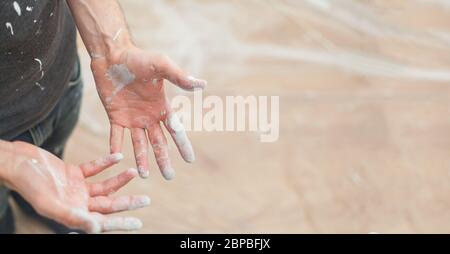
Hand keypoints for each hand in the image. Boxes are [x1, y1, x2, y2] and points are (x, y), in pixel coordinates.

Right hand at [4, 141, 149, 232]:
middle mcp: (77, 202)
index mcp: (73, 213)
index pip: (102, 221)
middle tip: (146, 200)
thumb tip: (96, 227)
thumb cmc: (28, 184)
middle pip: (108, 204)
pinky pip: (94, 169)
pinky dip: (105, 163)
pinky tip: (118, 157)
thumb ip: (72, 216)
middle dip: (127, 202)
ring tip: (134, 172)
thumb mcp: (49, 203)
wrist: (16, 162)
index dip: (120, 223)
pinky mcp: (72, 172)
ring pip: (104, 186)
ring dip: (119, 180)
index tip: (138, 222)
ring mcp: (75, 187)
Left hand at [91, 46, 206, 179]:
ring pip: (139, 144)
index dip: (183, 145)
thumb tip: (202, 84)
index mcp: (162, 107)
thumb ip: (180, 76)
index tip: (190, 160)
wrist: (113, 55)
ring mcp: (132, 118)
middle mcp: (149, 116)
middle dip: (164, 159)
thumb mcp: (162, 65)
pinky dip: (116, 146)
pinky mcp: (116, 116)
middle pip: (158, 142)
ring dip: (142, 159)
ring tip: (144, 175)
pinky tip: (117, 158)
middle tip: (169, 176)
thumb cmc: (139, 58)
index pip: (176, 130)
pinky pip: (116, 135)